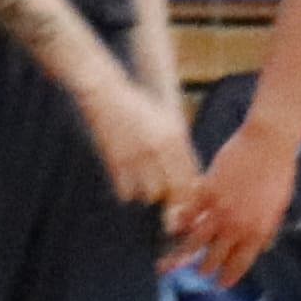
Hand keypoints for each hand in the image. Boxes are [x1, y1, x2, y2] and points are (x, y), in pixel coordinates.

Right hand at [80, 76, 200, 212]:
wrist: (106, 95)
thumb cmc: (140, 108)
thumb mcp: (168, 122)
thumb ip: (181, 148)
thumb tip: (193, 181)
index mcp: (176, 135)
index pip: (192, 175)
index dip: (192, 194)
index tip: (188, 201)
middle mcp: (160, 147)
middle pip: (176, 189)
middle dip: (175, 200)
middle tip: (170, 205)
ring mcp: (137, 155)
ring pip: (152, 195)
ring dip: (151, 194)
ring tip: (147, 185)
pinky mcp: (116, 161)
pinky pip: (127, 193)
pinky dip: (129, 192)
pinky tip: (129, 181)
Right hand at [178, 116, 294, 287]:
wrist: (269, 144)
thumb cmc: (280, 172)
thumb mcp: (279, 207)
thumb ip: (267, 229)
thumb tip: (261, 247)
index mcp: (258, 231)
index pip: (240, 263)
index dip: (229, 276)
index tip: (221, 285)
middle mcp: (237, 226)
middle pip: (214, 257)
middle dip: (204, 269)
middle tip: (198, 274)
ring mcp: (220, 210)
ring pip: (196, 241)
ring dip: (184, 255)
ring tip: (176, 263)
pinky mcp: (206, 192)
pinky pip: (188, 214)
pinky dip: (179, 225)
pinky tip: (172, 232)